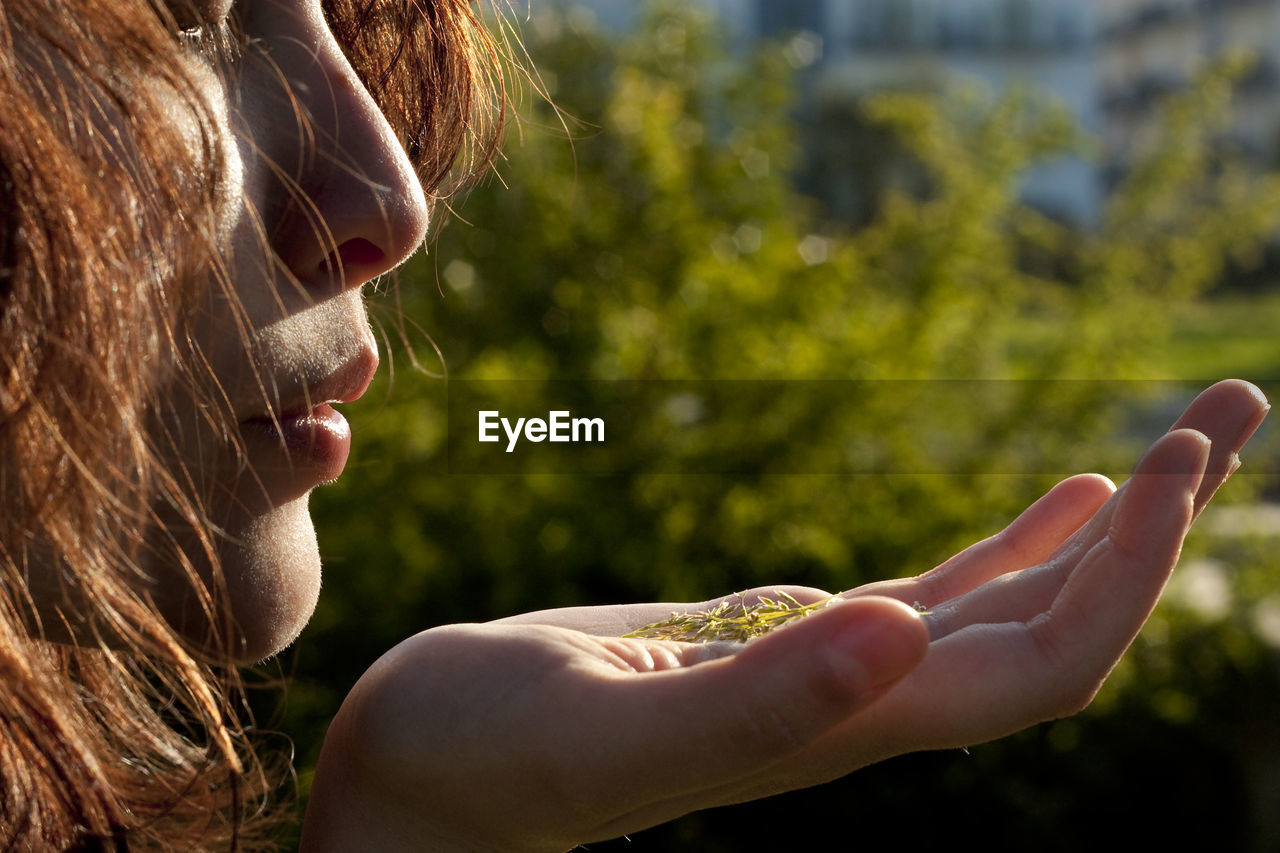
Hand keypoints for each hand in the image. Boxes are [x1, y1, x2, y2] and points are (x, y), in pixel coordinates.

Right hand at [299, 380, 1267, 852]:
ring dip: (1101, 529)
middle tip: (1231, 408)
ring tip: (1179, 443)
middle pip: (1054, 633)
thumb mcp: (608, 727)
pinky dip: (1012, 546)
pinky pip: (932, 593)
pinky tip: (1062, 503)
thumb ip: (758, 702)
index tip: (1173, 464)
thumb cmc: (486, 758)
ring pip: (1003, 607)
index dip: (1125, 580)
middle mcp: (859, 710)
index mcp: (839, 733)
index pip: (1038, 672)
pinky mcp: (778, 640)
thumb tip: (903, 636)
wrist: (429, 773)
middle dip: (1154, 527)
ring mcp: (825, 674)